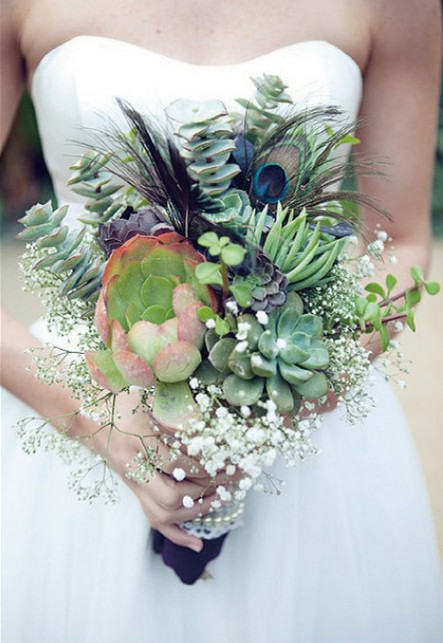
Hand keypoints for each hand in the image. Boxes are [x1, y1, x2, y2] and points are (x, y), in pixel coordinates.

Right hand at [80, 389, 228, 551]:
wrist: (85, 409)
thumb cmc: (120, 395)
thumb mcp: (148, 393)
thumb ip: (175, 407)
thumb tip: (212, 419)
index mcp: (137, 440)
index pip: (178, 464)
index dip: (206, 466)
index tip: (230, 460)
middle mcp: (133, 467)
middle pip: (172, 496)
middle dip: (207, 491)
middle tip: (234, 480)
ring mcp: (131, 482)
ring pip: (163, 514)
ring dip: (197, 511)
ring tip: (224, 498)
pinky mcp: (133, 489)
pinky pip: (152, 519)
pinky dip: (177, 534)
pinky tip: (197, 543)